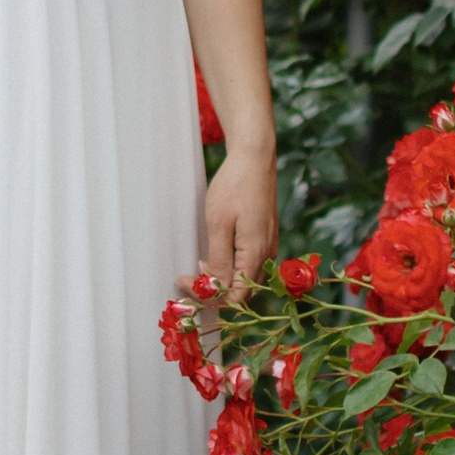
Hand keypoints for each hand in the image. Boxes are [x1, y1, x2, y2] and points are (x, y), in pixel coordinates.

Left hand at [202, 147, 275, 304]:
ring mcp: (270, 246)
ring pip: (248, 280)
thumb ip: (219, 260)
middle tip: (187, 278)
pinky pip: (251, 266)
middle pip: (243, 292)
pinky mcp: (267, 238)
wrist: (254, 158)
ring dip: (223, 281)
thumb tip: (215, 288)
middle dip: (214, 292)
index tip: (185, 282)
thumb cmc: (234, 185)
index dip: (209, 296)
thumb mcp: (218, 223)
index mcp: (256, 253)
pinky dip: (233, 269)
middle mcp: (268, 255)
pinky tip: (215, 257)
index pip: (236, 297)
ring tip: (198, 269)